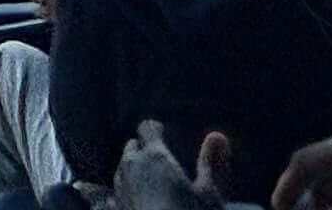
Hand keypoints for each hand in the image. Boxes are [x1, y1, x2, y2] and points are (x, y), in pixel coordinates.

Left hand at [110, 119, 231, 207]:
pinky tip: (134, 204)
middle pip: (131, 148)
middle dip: (143, 150)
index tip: (165, 134)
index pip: (147, 128)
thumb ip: (211, 164)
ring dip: (132, 172)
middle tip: (160, 161)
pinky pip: (114, 196)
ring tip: (149, 182)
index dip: (156, 130)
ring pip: (121, 170)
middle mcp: (130, 168)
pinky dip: (124, 195)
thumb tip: (217, 135)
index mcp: (154, 157)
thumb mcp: (209, 195)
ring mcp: (117, 191)